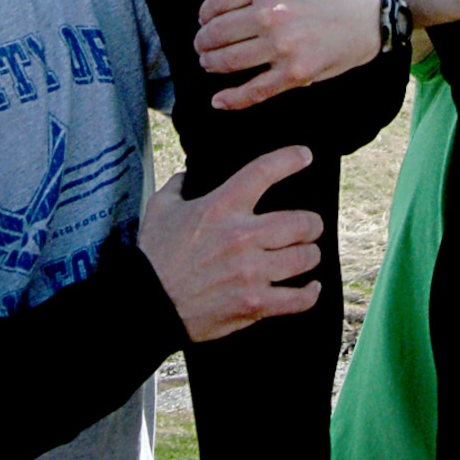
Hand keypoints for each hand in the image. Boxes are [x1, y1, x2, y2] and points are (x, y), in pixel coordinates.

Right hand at [137, 145, 322, 341]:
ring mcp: (251, 273)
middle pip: (300, 222)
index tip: (305, 155)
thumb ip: (179, 185)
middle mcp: (242, 237)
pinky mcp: (255, 304)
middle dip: (312, 223)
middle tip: (312, 225)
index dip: (290, 159)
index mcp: (221, 207)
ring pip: (304, 258)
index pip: (264, 172)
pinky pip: (297, 299)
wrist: (147, 304)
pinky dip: (309, 293)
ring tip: (309, 253)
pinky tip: (310, 287)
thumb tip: (189, 174)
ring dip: (311, 254)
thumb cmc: (154, 255)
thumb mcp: (161, 208)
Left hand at [195, 0, 381, 109]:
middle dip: (203, 41)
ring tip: (208, 62)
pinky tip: (219, 100)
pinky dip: (232, 99)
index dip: (205, 14)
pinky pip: (254, 91)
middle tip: (202, 44)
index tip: (205, 20)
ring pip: (228, 61)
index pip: (215, 2)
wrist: (367, 15)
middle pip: (216, 33)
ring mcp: (282, 46)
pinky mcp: (294, 73)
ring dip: (211, 63)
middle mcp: (270, 13)